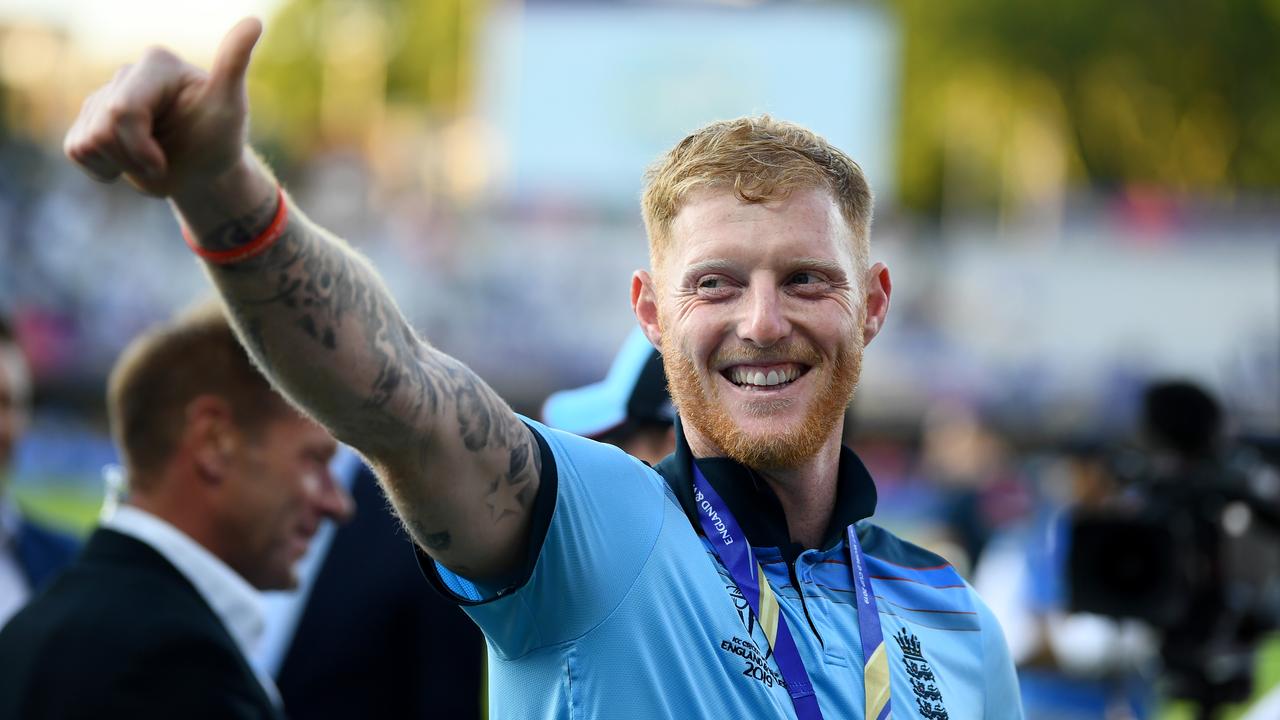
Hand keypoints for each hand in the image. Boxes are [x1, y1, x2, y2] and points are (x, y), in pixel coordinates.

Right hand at [64, 17, 262, 196]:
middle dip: (134, 159)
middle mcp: (126, 73)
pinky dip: (104, 169)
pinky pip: (76, 150)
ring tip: (151, 158)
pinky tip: (131, 159)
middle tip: (163, 162)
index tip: (166, 161)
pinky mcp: (87, 119)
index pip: (123, 111)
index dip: (140, 149)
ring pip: (86, 143)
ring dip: (122, 165)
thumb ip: (234, 64)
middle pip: (102, 130)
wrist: (203, 168)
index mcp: (156, 63)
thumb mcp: (230, 105)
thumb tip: (254, 22)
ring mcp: (102, 95)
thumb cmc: (219, 136)